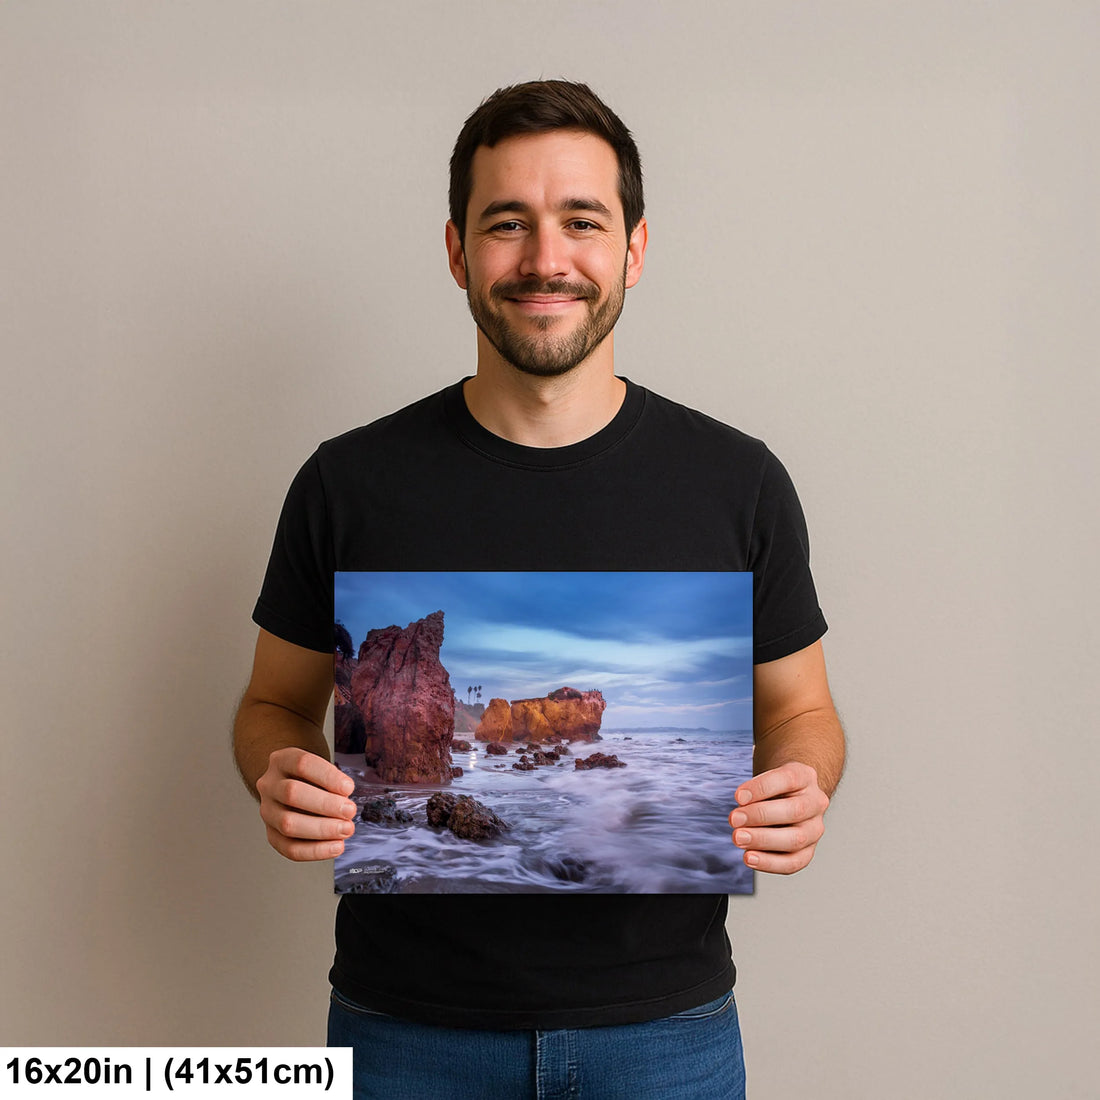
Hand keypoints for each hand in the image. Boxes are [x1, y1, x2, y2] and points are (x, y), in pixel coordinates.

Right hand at [256, 747, 357, 861]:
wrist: (290, 786)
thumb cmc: (311, 777)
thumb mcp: (319, 767)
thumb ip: (332, 780)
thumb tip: (345, 799)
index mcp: (282, 760)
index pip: (302, 764)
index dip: (328, 776)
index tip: (349, 788)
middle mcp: (269, 784)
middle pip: (292, 793)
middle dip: (325, 805)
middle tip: (349, 811)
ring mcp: (267, 810)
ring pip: (287, 823)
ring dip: (322, 829)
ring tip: (346, 829)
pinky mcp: (271, 834)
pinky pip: (289, 848)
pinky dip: (315, 851)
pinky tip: (336, 846)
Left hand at [728, 761, 828, 874]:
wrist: (791, 798)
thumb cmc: (774, 788)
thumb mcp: (766, 778)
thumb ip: (755, 791)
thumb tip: (742, 805)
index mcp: (805, 777)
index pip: (787, 779)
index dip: (761, 788)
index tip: (738, 797)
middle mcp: (816, 802)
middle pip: (795, 811)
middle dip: (760, 816)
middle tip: (734, 819)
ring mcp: (815, 828)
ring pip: (796, 839)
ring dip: (763, 840)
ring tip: (739, 838)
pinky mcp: (808, 851)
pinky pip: (794, 862)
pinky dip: (770, 863)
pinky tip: (749, 858)